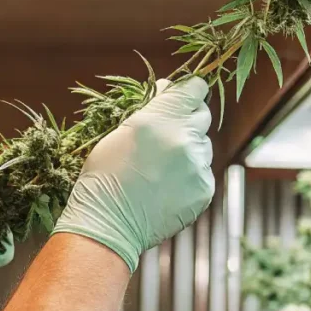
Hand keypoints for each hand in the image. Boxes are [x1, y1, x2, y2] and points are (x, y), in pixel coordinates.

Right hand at [52, 76, 214, 271]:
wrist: (109, 223)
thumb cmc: (105, 175)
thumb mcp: (120, 131)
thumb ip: (150, 108)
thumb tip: (168, 88)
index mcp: (160, 118)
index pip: (194, 89)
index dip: (189, 91)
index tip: (183, 96)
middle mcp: (184, 139)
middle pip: (202, 115)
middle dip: (187, 119)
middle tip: (168, 133)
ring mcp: (197, 166)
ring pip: (204, 146)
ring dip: (189, 150)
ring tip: (162, 167)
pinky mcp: (204, 190)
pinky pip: (203, 172)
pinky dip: (190, 175)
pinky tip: (167, 185)